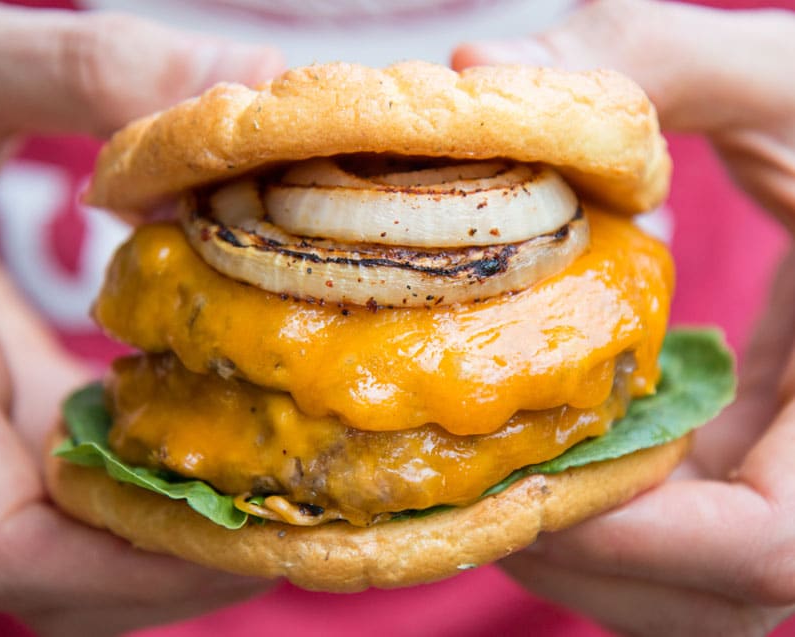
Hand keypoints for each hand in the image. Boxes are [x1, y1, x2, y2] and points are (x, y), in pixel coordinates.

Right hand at [0, 2, 282, 635]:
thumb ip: (88, 73)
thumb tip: (257, 73)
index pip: (15, 548)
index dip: (132, 571)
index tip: (253, 538)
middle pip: (72, 567)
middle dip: (185, 560)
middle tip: (305, 519)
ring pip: (84, 528)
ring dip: (184, 520)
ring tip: (290, 481)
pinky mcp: (17, 393)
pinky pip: (92, 465)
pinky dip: (162, 461)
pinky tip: (229, 407)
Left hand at [454, 1, 794, 634]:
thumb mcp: (783, 73)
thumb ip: (646, 60)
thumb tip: (474, 70)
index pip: (771, 547)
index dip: (635, 544)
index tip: (516, 492)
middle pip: (719, 594)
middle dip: (586, 559)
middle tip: (474, 495)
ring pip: (704, 585)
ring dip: (592, 554)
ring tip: (498, 482)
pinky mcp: (774, 448)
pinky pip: (698, 528)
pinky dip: (619, 517)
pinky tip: (558, 448)